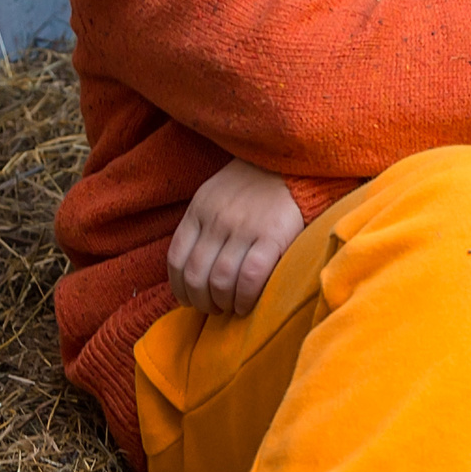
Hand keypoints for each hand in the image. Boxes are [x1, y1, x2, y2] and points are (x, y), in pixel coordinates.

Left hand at [168, 157, 305, 316]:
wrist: (293, 162)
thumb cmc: (255, 185)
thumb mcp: (217, 195)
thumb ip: (203, 225)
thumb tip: (193, 269)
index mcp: (199, 208)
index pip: (176, 258)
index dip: (179, 287)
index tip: (188, 300)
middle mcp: (217, 219)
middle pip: (196, 275)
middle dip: (201, 301)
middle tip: (213, 309)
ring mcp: (244, 227)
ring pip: (220, 281)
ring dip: (222, 303)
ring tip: (230, 307)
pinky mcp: (272, 236)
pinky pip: (250, 277)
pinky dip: (244, 297)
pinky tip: (247, 305)